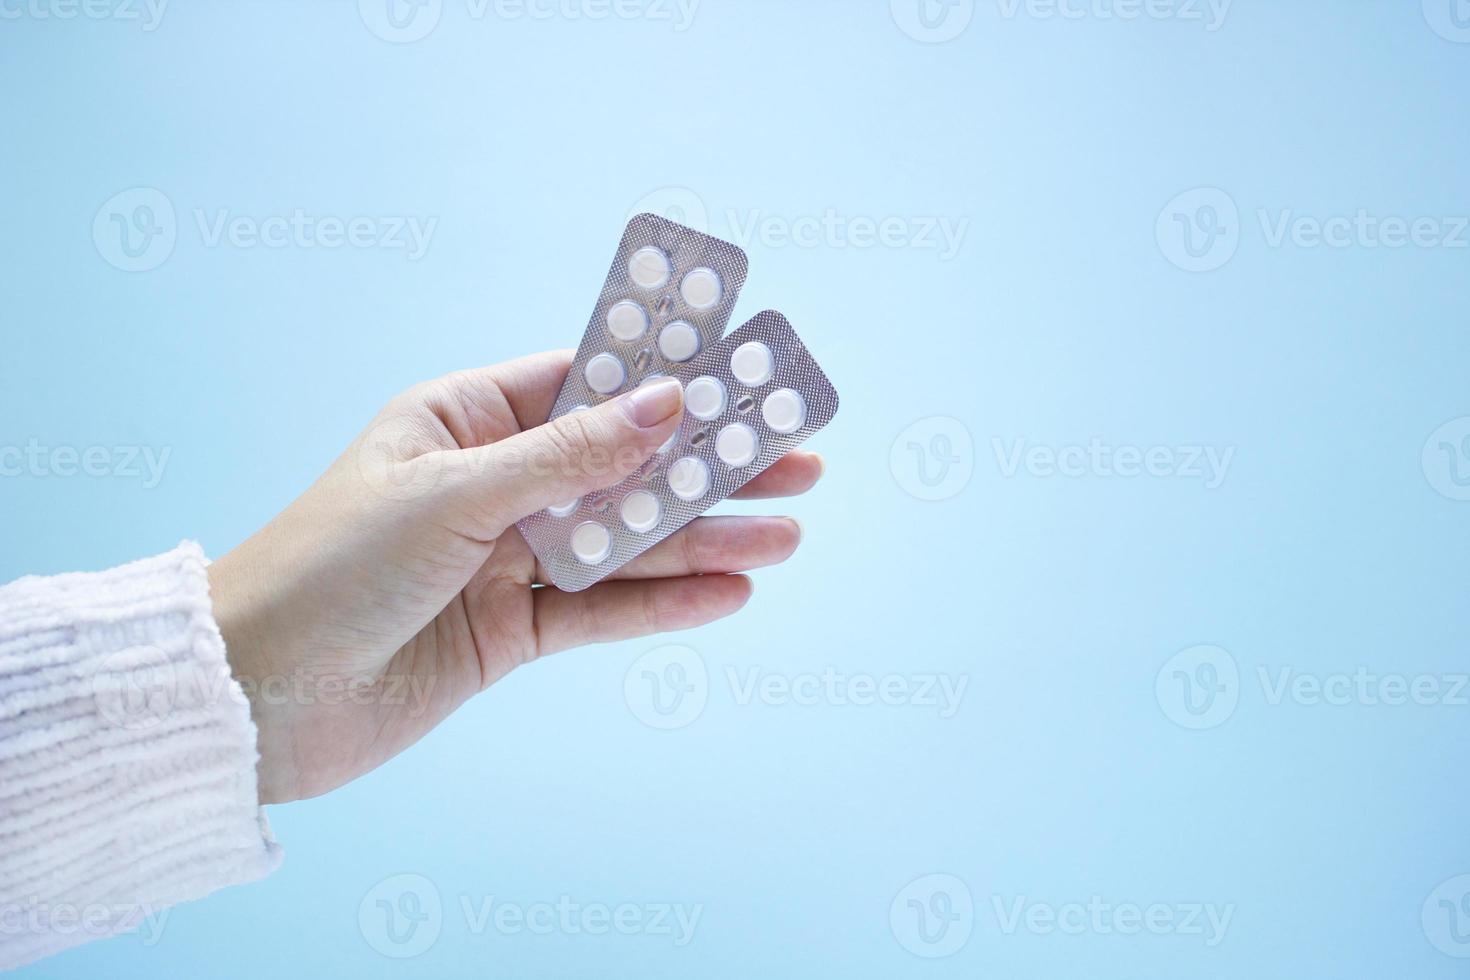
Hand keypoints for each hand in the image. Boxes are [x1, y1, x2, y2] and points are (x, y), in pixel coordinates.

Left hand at [206, 352, 821, 803]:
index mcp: (465, 419)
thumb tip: (666, 403)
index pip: (585, 382)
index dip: (667, 379)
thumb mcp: (454, 493)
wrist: (255, 699)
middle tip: (797, 461)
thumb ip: (568, 457)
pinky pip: (602, 611)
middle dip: (706, 466)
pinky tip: (729, 592)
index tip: (744, 372)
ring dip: (702, 539)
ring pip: (623, 542)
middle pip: (622, 465)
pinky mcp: (513, 632)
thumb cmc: (330, 566)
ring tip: (784, 535)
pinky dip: (662, 604)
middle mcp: (493, 482)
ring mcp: (506, 560)